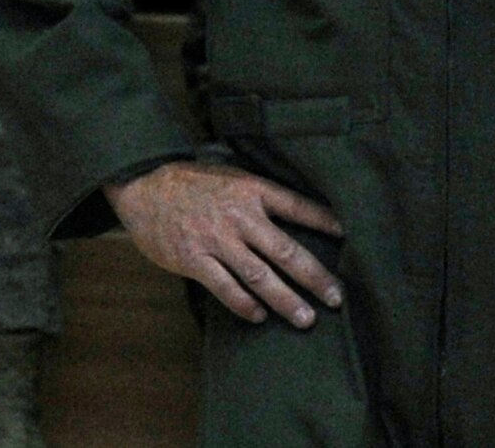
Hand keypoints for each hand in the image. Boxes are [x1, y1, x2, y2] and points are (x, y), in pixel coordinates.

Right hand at [105, 161, 344, 327]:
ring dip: (285, 299)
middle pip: (286, 250)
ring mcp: (216, 240)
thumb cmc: (195, 182)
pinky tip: (260, 316)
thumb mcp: (234, 176)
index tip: (350, 237)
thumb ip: (263, 196)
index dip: (326, 221)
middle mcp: (240, 216)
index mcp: (254, 190)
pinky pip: (224, 287)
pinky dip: (244, 304)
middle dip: (315, 277)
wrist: (145, 186)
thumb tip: (298, 216)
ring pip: (259, 276)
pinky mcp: (193, 259)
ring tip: (306, 318)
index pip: (299, 206)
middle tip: (336, 298)